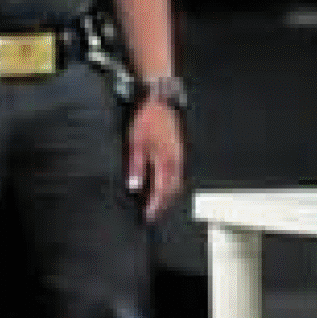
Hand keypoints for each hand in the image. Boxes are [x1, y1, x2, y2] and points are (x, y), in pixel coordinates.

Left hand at [125, 101, 184, 220]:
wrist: (160, 100)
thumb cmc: (147, 119)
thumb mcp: (135, 143)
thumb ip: (136, 166)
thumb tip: (135, 187)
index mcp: (167, 160)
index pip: (162, 191)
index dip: (155, 206)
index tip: (147, 216)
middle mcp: (177, 161)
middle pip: (173, 191)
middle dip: (163, 205)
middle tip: (152, 216)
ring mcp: (181, 156)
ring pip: (178, 183)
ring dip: (168, 197)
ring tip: (157, 207)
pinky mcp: (180, 151)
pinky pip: (178, 174)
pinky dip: (171, 185)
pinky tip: (163, 188)